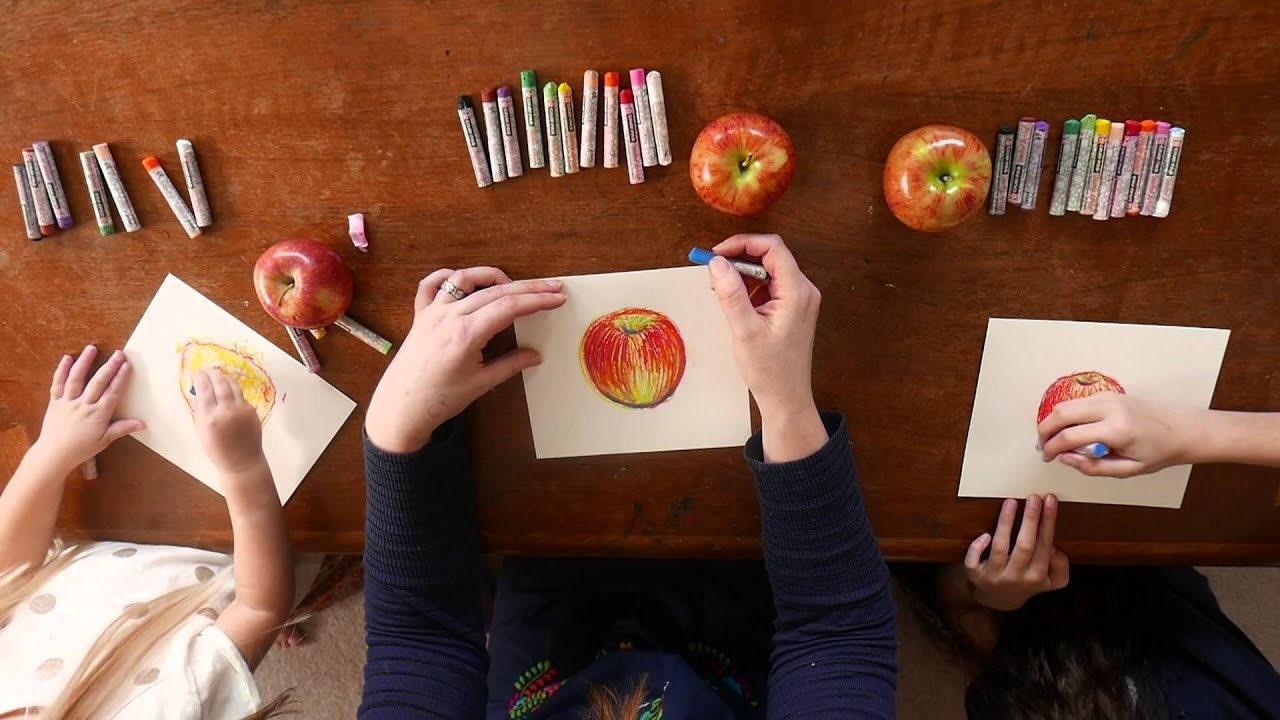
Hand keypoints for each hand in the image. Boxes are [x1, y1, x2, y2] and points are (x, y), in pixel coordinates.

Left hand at [33, 346, 144, 473]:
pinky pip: (57, 383)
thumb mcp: (104, 440)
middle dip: (109, 366)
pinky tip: (67, 358)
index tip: (127, 365)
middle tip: (118, 353)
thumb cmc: (81, 449)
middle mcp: (83, 405)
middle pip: (97, 382)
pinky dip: (62, 370)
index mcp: (98, 415)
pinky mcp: (55, 401)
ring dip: (84, 362)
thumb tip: (142, 423)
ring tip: (91, 348)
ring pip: (76, 378)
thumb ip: (122, 428)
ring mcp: (67, 402)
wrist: (53, 454)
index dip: (120, 378)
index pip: (112, 393)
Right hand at [191, 369, 266, 479]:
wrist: (242, 461)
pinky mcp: (252, 411)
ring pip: (232, 386)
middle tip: (206, 370)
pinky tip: (227, 389)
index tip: (194, 372)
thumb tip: (197, 391)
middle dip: (211, 373)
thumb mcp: (201, 431)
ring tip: (216, 375)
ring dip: (223, 378)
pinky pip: (240, 395)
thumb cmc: (217, 449)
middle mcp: (227, 411)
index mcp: (210, 418)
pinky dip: (232, 390)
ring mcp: (242, 410)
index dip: (199, 377)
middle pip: (220, 383)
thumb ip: (199, 410)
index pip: (204, 389)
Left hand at [365, 267, 566, 452]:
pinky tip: (464, 280)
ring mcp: (432, 313)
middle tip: (552, 287)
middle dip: (528, 288)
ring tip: (512, 283)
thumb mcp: (481, 384)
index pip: (509, 306)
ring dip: (490, 275)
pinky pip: (430, 285)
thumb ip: (511, 365)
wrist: (400, 409)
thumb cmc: (440, 400)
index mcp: (466, 334)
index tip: (557, 298)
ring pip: (464, 279)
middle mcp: (449, 316)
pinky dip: (447, 276)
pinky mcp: (420, 316)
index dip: (537, 300)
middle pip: (495, 291)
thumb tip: (536, 355)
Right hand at [707, 234, 820, 420]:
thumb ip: (731, 294)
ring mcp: (798, 299)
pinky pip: (769, 285)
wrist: (786, 398)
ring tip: (720, 290)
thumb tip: (717, 263)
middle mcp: (802, 290)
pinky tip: (734, 301)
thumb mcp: (745, 331)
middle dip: (739, 259)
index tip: (717, 254)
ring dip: (742, 274)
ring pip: (768, 270)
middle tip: (713, 271)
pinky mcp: (791, 308)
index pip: (772, 248)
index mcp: (797, 292)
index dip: (742, 244)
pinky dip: (749, 287)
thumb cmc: (770, 370)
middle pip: (770, 256)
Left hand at [964, 495, 1069, 610]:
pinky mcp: (975, 575)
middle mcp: (1016, 577)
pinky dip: (977, 548)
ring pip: (1000, 548)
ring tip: (1010, 502)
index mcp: (1037, 576)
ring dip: (1005, 524)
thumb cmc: (1027, 581)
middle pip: (1025, 546)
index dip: (1048, 522)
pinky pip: (973, 562)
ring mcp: (994, 576)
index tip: (1050, 499)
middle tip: (1034, 497)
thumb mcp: (1051, 581)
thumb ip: (1061, 567)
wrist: (1000, 600)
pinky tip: (985, 534)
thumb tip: (1054, 549)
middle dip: (1030, 520)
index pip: (1045, 545)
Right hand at [1037, 393, 1199, 477]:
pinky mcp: (1108, 393)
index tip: (1047, 458)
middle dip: (1045, 430)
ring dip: (1053, 421)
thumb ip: (1093, 467)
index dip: (1051, 449)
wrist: (1183, 429)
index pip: (1069, 437)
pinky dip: (1066, 415)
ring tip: (1052, 439)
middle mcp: (1109, 408)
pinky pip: (1077, 402)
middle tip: (1042, 446)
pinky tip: (1068, 429)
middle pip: (1061, 414)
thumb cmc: (1159, 452)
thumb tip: (1065, 458)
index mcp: (1116, 430)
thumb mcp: (1128, 470)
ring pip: (1066, 404)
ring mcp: (1108, 397)